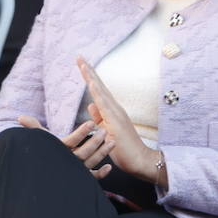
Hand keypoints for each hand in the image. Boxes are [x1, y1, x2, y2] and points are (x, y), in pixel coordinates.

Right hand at [16, 115, 114, 178]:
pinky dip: (100, 173)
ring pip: (90, 163)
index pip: (71, 141)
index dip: (81, 132)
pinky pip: (91, 178)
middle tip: (104, 131)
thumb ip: (34, 129)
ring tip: (112, 142)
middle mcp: (68, 162)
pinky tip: (109, 167)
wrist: (41, 184)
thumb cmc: (41, 157)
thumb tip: (20, 117)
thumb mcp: (40, 142)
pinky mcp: (80, 180)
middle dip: (94, 142)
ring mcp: (75, 172)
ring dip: (102, 153)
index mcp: (59, 151)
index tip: (91, 123)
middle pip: (83, 152)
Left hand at [77, 57, 158, 181]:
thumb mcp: (105, 130)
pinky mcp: (116, 121)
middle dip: (89, 71)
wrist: (139, 160)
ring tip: (83, 64)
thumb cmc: (122, 148)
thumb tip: (90, 104)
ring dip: (92, 77)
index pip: (98, 90)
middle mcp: (114, 108)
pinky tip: (92, 82)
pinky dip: (98, 92)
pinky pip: (105, 104)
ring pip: (101, 91)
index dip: (89, 77)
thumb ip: (99, 117)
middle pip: (99, 85)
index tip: (81, 64)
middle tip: (79, 57)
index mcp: (111, 110)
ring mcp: (116, 113)